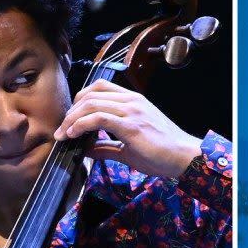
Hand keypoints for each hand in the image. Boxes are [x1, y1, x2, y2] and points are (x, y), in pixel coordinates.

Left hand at [54, 79, 200, 177]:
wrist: (184, 158)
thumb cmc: (163, 153)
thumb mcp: (129, 148)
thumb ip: (106, 146)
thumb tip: (85, 148)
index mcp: (134, 101)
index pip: (99, 89)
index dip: (80, 101)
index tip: (71, 119)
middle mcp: (132, 101)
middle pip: (90, 94)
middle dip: (71, 112)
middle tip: (62, 129)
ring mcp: (132, 111)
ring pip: (91, 104)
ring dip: (72, 119)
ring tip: (64, 133)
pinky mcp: (131, 125)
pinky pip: (98, 118)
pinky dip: (81, 125)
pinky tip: (74, 134)